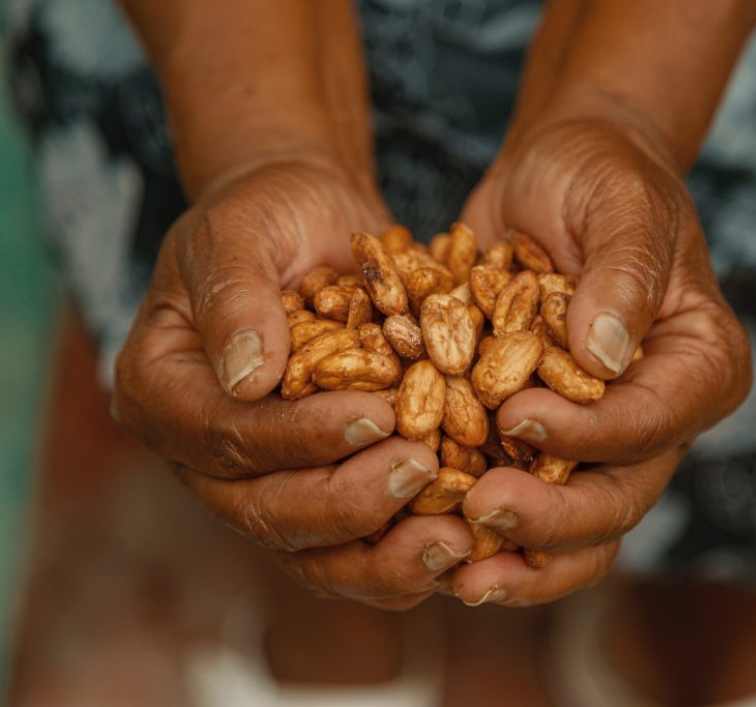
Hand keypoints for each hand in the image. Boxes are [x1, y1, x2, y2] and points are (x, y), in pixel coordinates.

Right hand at [113, 158, 471, 608]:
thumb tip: (248, 379)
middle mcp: (202, 453)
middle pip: (264, 509)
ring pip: (309, 551)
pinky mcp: (316, 488)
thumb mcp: (241, 232)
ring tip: (451, 536)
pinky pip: (352, 547)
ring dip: (380, 556)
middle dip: (347, 500)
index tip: (378, 415)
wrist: (309, 226)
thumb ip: (236, 296)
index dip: (299, 437)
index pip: (226, 436)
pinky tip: (459, 543)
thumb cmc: (267, 217)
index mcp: (162, 392)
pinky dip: (400, 555)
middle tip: (422, 468)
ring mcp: (260, 481)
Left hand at [452, 113, 751, 605]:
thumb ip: (623, 271)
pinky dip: (486, 532)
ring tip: (456, 572)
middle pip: (618, 497)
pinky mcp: (546, 440)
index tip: (515, 417)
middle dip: (550, 517)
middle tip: (479, 512)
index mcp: (698, 366)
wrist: (553, 179)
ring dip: (519, 556)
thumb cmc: (598, 175)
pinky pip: (525, 501)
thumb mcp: (618, 201)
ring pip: (575, 526)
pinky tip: (438, 543)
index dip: (588, 434)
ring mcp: (602, 439)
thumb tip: (605, 357)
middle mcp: (658, 416)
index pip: (652, 422)